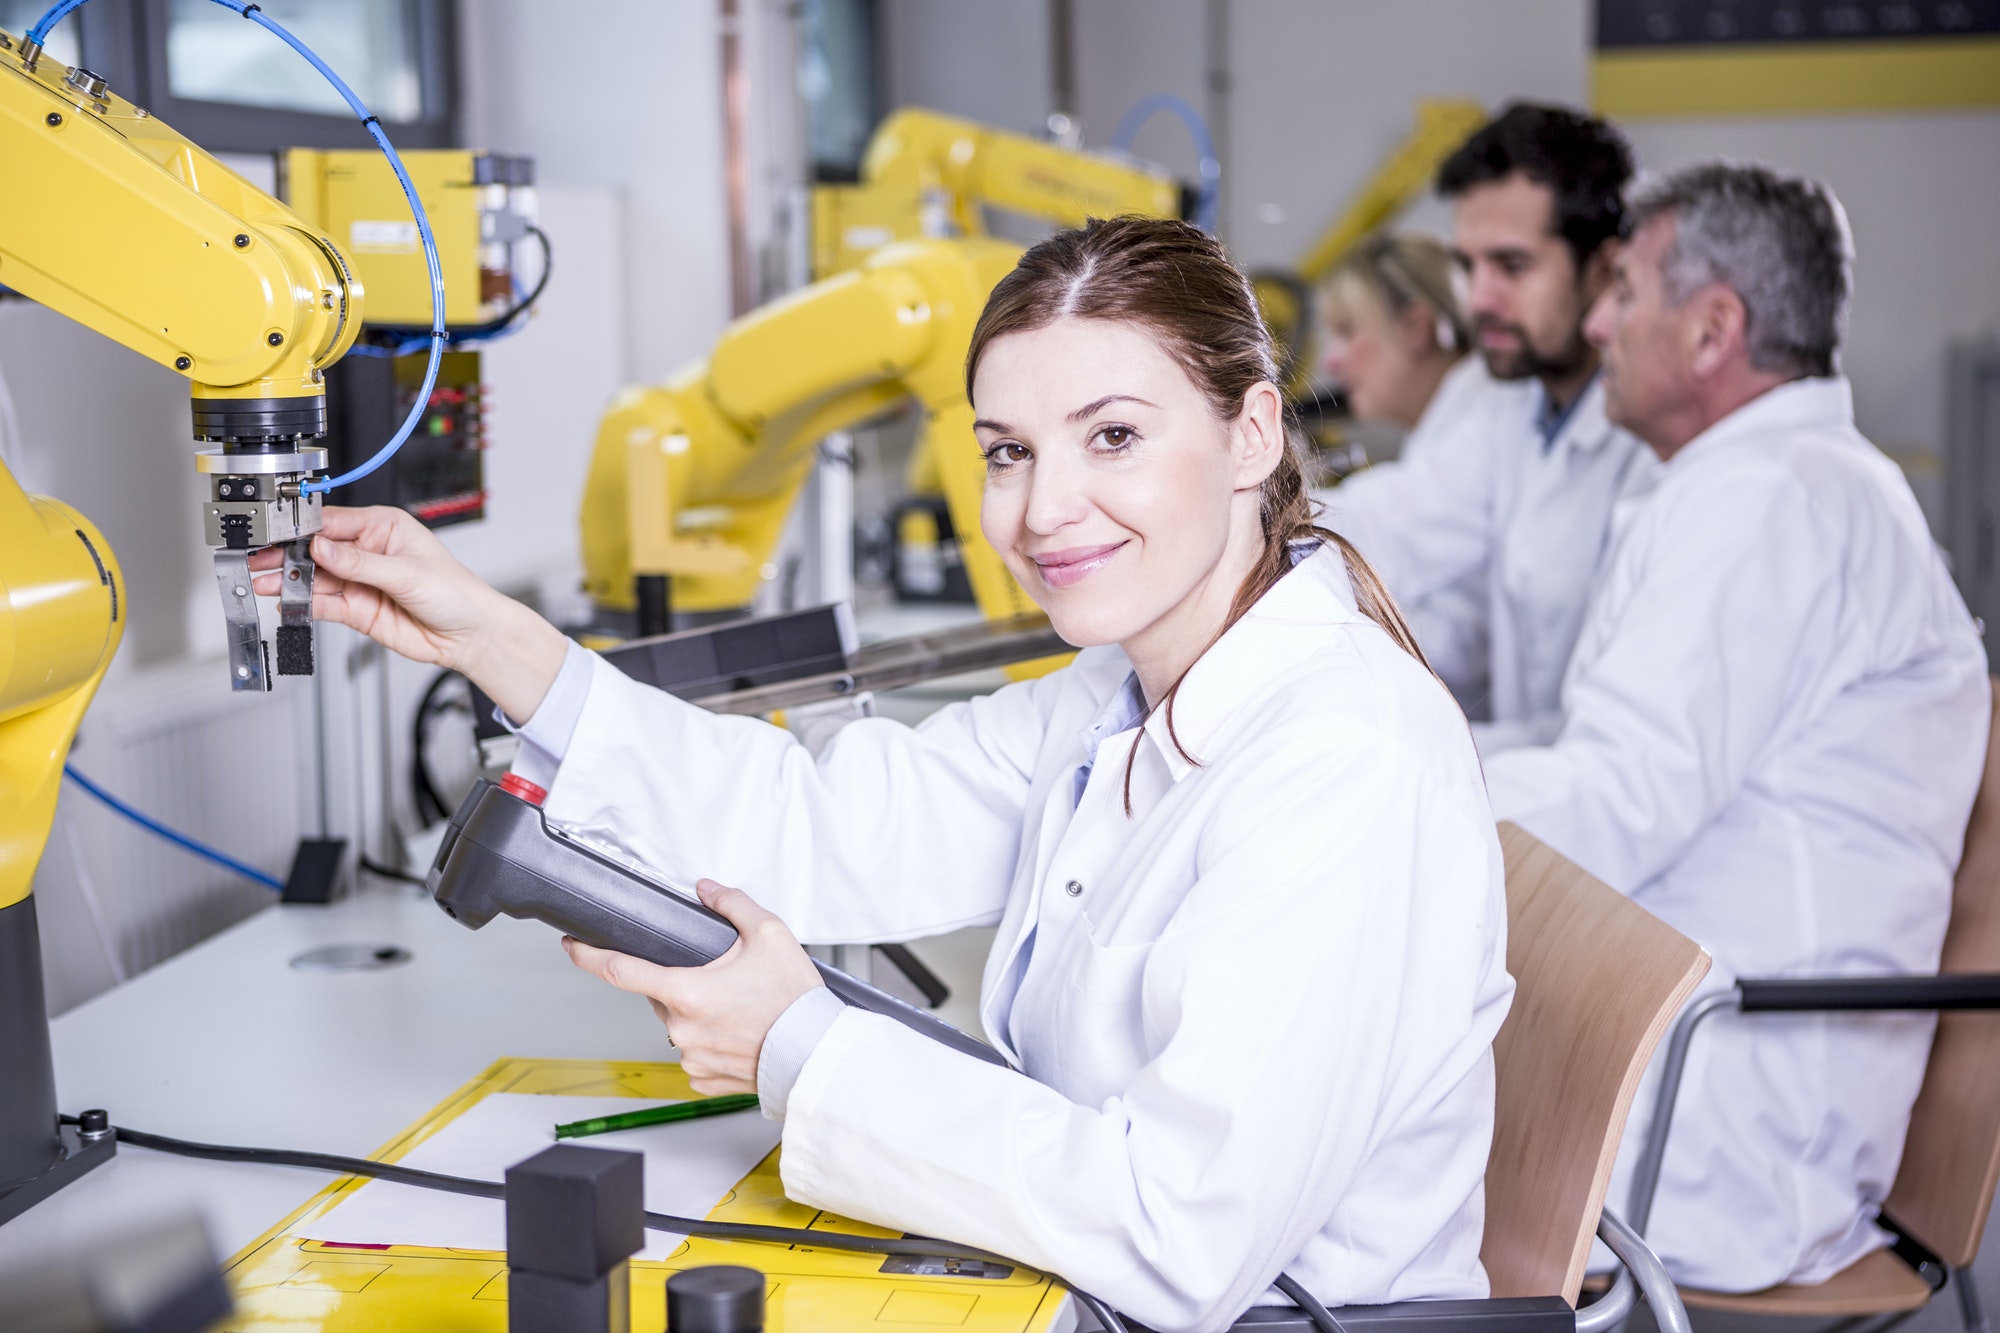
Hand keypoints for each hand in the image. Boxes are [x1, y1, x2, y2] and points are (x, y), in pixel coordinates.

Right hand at [249, 505, 566, 721]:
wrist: (470, 635)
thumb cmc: (455, 593)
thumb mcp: (407, 573)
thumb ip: (360, 564)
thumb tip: (322, 548)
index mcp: (382, 527)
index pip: (332, 522)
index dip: (302, 527)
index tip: (277, 532)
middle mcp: (367, 552)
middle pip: (316, 550)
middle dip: (287, 554)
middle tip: (259, 559)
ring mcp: (359, 582)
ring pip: (315, 578)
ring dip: (289, 580)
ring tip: (263, 582)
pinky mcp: (356, 609)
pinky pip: (322, 603)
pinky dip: (302, 603)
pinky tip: (285, 600)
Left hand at [563, 879, 823, 1096]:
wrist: (815, 1053)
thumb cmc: (794, 1001)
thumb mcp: (769, 934)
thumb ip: (731, 904)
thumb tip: (707, 890)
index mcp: (686, 991)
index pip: (620, 970)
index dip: (588, 955)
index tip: (572, 946)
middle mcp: (680, 1028)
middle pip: (662, 996)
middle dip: (684, 984)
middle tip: (726, 983)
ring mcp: (690, 1057)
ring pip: (679, 1026)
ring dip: (699, 1015)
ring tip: (741, 1012)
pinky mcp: (702, 1080)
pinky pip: (694, 1054)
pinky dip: (710, 1042)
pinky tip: (739, 1035)